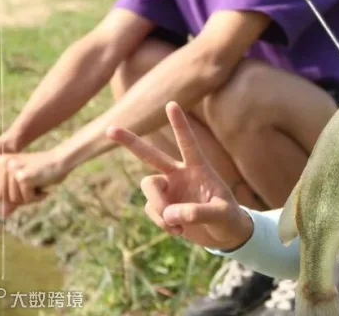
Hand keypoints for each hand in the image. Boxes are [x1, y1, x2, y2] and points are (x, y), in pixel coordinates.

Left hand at [0, 149, 64, 213]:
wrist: (62, 160)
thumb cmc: (43, 171)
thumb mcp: (23, 183)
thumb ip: (12, 197)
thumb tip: (2, 215)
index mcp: (0, 161)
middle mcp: (3, 163)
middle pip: (1, 196)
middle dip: (18, 199)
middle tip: (32, 193)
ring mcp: (12, 169)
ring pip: (14, 199)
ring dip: (29, 199)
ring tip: (39, 189)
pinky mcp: (22, 177)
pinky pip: (26, 198)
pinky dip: (36, 198)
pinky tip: (44, 190)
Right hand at [107, 102, 252, 251]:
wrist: (223, 235)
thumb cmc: (228, 218)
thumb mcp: (222, 214)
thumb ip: (198, 212)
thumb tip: (170, 214)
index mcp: (199, 167)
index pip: (188, 142)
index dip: (179, 124)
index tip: (171, 104)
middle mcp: (179, 174)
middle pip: (151, 155)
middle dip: (131, 142)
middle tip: (110, 129)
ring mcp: (169, 189)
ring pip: (149, 188)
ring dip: (159, 206)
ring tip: (177, 223)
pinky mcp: (162, 206)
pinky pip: (151, 209)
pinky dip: (162, 222)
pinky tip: (179, 231)